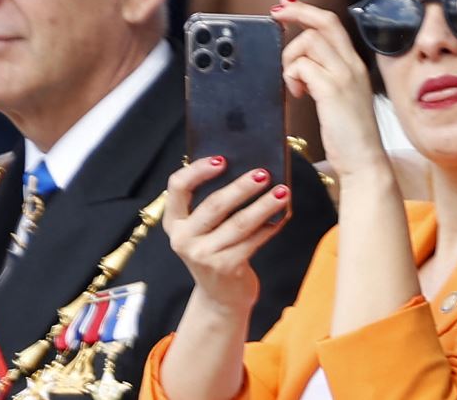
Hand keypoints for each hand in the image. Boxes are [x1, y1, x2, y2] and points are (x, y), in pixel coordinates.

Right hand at [163, 157, 289, 314]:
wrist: (219, 298)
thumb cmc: (215, 250)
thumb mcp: (203, 229)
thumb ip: (212, 203)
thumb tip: (247, 168)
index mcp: (174, 222)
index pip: (177, 188)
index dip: (198, 170)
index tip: (222, 159)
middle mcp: (183, 239)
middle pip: (214, 205)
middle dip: (242, 187)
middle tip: (263, 173)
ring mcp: (204, 256)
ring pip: (239, 223)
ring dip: (264, 205)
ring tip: (282, 191)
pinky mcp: (226, 268)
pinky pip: (254, 241)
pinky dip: (271, 226)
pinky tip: (283, 215)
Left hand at [273, 0, 388, 183]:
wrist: (365, 163)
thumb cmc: (350, 136)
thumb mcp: (341, 98)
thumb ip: (326, 76)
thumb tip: (301, 61)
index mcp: (354, 65)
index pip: (332, 23)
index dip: (307, 10)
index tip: (286, 5)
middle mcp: (352, 65)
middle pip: (324, 21)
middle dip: (296, 11)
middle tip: (275, 13)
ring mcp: (344, 76)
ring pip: (310, 41)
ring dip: (291, 57)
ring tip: (292, 82)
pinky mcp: (332, 90)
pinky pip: (303, 67)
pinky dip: (292, 76)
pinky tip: (297, 95)